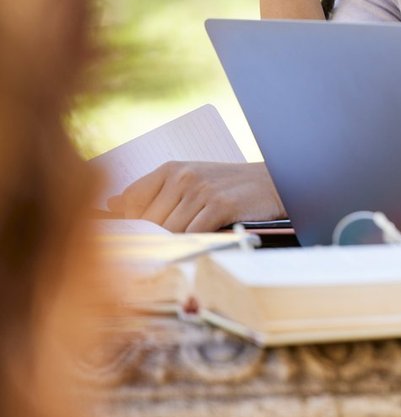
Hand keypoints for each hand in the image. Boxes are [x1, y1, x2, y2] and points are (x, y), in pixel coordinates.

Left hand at [108, 161, 282, 231]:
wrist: (274, 182)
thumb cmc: (228, 186)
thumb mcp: (190, 180)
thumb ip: (152, 192)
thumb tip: (111, 204)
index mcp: (171, 169)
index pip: (130, 200)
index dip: (130, 223)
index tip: (137, 236)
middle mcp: (183, 176)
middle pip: (148, 221)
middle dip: (153, 238)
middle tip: (164, 247)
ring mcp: (201, 190)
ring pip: (168, 231)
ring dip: (175, 243)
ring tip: (186, 244)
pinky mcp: (219, 206)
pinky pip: (192, 234)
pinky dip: (192, 243)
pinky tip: (200, 242)